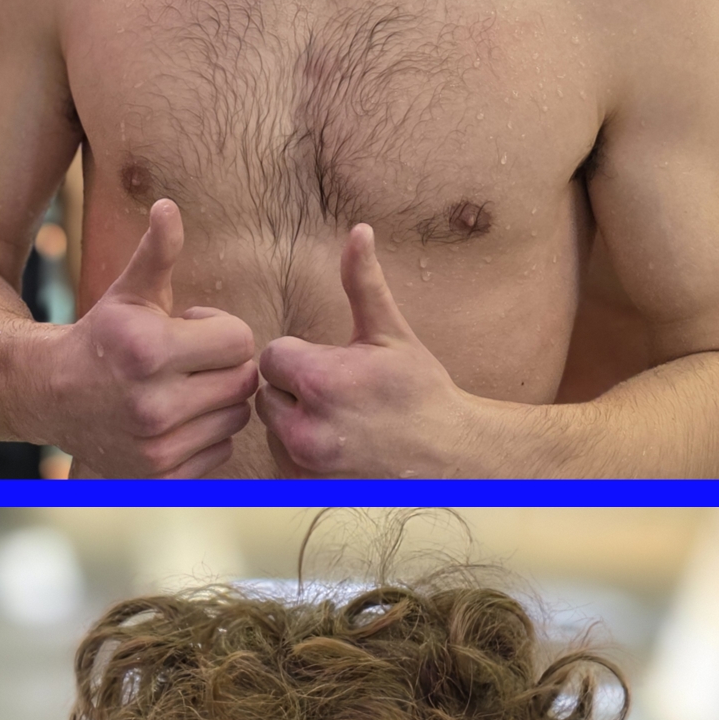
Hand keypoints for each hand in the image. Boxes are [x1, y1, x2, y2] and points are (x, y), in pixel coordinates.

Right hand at [54, 199, 259, 474]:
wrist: (51, 396)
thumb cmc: (102, 337)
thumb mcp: (128, 293)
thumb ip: (156, 252)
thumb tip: (168, 206)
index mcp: (149, 351)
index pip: (239, 340)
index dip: (219, 329)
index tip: (188, 329)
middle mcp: (153, 404)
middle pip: (243, 381)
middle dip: (223, 365)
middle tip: (189, 360)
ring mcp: (156, 446)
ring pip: (236, 417)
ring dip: (218, 401)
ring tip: (182, 388)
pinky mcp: (160, 477)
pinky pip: (220, 450)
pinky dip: (206, 434)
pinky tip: (176, 418)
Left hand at [256, 223, 474, 476]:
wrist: (451, 456)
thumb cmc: (421, 391)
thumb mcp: (391, 332)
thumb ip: (363, 282)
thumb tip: (358, 230)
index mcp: (321, 381)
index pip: (273, 356)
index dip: (301, 356)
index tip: (332, 363)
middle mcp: (306, 428)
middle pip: (267, 392)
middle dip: (295, 387)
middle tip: (338, 391)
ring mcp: (306, 464)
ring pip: (273, 427)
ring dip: (295, 419)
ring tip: (340, 418)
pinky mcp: (308, 489)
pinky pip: (283, 459)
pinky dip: (301, 450)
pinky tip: (337, 443)